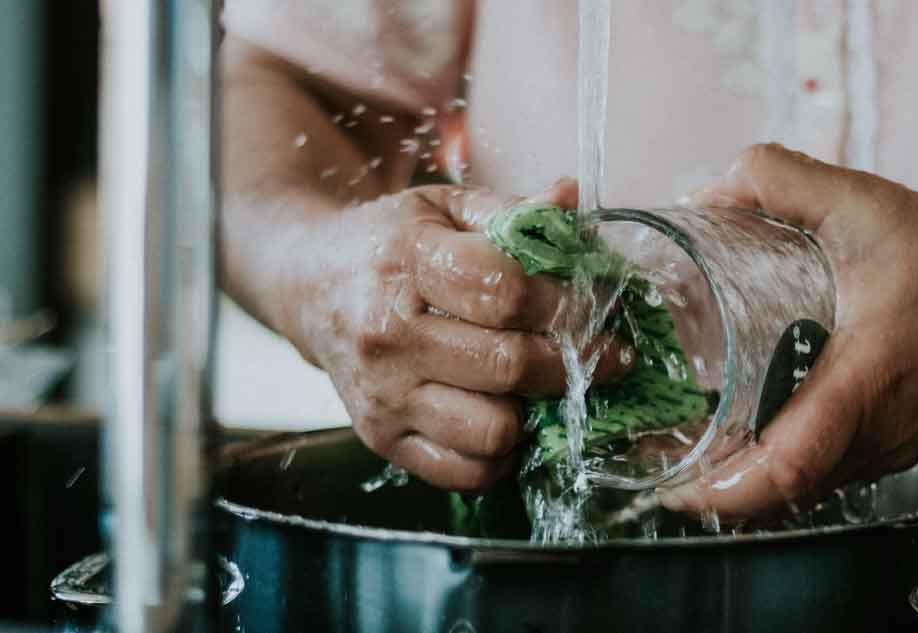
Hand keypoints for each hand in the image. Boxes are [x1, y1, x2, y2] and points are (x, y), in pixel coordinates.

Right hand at [279, 179, 632, 489]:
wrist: (310, 285)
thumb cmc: (389, 244)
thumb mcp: (443, 207)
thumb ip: (511, 211)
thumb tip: (571, 200)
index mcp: (407, 261)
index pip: (506, 294)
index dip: (566, 304)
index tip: (595, 308)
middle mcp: (387, 334)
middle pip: (509, 366)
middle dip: (574, 362)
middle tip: (603, 354)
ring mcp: (382, 394)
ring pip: (493, 431)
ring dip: (535, 412)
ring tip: (543, 386)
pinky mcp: (381, 439)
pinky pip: (465, 471)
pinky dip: (500, 453)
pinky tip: (506, 415)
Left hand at [658, 143, 917, 521]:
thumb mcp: (862, 202)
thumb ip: (781, 181)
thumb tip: (706, 194)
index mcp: (861, 380)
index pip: (790, 463)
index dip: (725, 489)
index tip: (673, 487)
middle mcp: (875, 433)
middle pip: (785, 494)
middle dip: (714, 494)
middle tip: (657, 467)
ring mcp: (889, 449)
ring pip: (805, 494)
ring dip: (744, 490)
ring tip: (686, 460)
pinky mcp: (896, 448)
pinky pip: (826, 477)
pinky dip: (779, 475)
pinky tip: (746, 448)